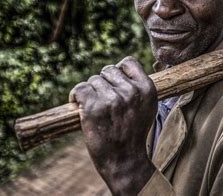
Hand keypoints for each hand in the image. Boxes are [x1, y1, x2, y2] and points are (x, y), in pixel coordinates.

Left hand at [69, 56, 156, 194]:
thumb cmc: (133, 134)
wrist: (124, 160)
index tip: (114, 83)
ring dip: (90, 91)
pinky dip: (75, 96)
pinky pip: (80, 89)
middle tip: (103, 99)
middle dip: (103, 82)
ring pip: (93, 80)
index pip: (128, 62)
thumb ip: (138, 88)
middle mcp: (131, 91)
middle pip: (108, 70)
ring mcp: (112, 99)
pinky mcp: (93, 107)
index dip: (119, 71)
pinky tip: (78, 104)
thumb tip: (121, 70)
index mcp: (147, 89)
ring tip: (94, 107)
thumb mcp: (147, 107)